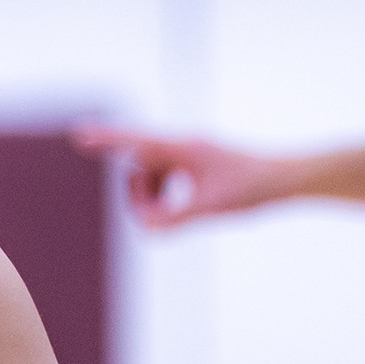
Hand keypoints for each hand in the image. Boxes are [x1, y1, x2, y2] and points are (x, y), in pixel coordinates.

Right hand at [74, 125, 292, 228]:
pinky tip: (188, 210)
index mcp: (182, 147)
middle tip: (159, 219)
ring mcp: (185, 155)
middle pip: (138, 166)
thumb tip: (147, 228)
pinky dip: (166, 198)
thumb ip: (174, 220)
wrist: (285, 178)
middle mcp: (180, 146)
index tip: (79, 135)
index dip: (105, 140)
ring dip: (154, 199)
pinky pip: (162, 180)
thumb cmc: (251, 188)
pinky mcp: (192, 165)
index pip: (134, 141)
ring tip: (178, 216)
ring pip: (149, 176)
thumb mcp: (211, 207)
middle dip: (140, 195)